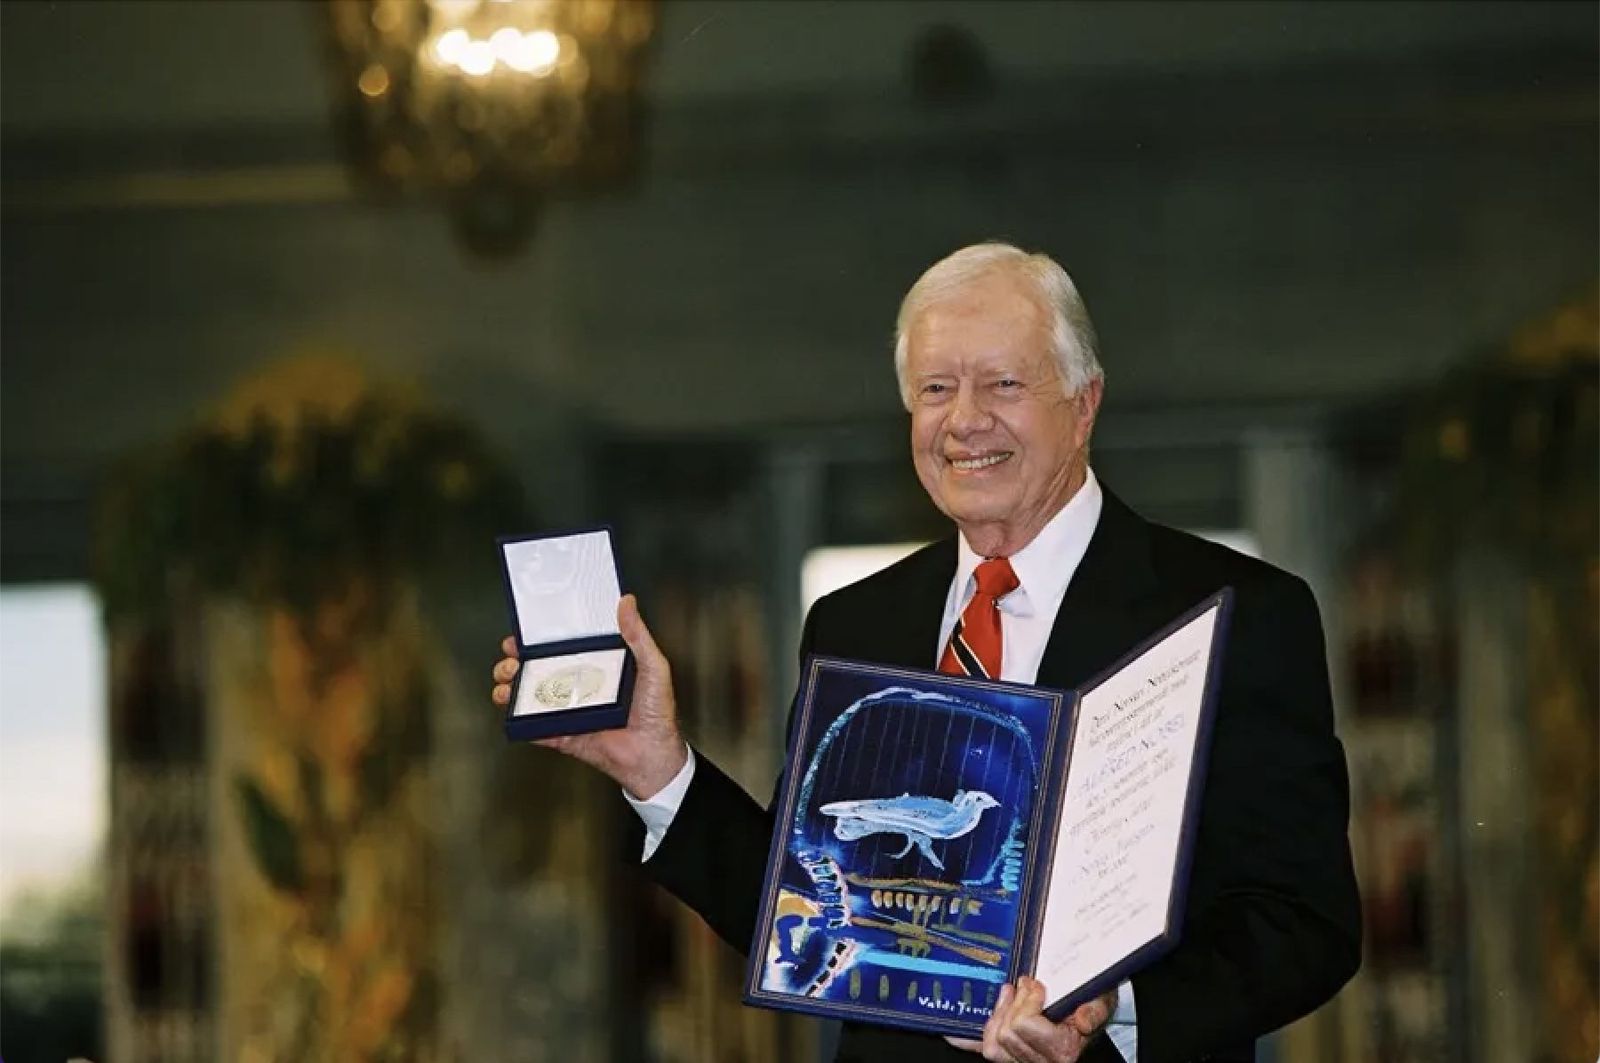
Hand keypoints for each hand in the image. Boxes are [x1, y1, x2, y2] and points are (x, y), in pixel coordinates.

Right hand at [491, 594, 687, 798]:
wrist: (652, 755)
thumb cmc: (657, 712)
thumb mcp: (653, 666)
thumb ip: (638, 635)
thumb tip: (627, 603)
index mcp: (597, 668)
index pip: (562, 649)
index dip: (539, 641)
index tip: (523, 635)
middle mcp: (579, 688)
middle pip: (539, 671)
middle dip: (516, 664)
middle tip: (511, 660)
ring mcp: (569, 712)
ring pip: (530, 698)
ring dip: (512, 689)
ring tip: (508, 683)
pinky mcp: (564, 735)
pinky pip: (536, 728)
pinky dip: (521, 722)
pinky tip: (514, 712)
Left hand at [945, 978, 1116, 1061]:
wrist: (1091, 1013)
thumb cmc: (1093, 1004)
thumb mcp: (1102, 1000)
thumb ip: (1096, 1009)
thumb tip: (1084, 1020)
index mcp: (1064, 1049)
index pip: (1024, 1025)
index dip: (1027, 1001)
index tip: (1035, 986)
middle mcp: (1043, 1060)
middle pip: (1006, 1034)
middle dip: (1013, 1004)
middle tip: (1023, 987)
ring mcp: (1025, 1061)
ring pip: (993, 1046)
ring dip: (997, 1016)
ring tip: (1008, 996)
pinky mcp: (1012, 1057)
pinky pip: (985, 1051)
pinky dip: (968, 1040)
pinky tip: (955, 1031)